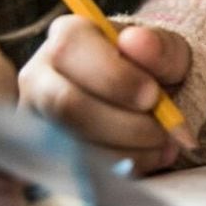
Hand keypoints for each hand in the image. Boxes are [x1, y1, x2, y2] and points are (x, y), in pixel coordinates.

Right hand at [18, 15, 191, 174]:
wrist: (149, 100)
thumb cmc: (153, 70)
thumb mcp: (168, 52)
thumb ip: (160, 46)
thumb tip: (137, 41)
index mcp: (67, 36)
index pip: (70, 50)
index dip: (113, 78)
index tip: (153, 95)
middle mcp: (39, 75)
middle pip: (66, 104)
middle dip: (123, 124)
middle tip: (162, 131)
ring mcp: (37, 118)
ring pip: (70, 142)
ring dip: (126, 151)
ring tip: (162, 145)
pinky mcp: (45, 154)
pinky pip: (76, 170)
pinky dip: (120, 168)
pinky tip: (148, 157)